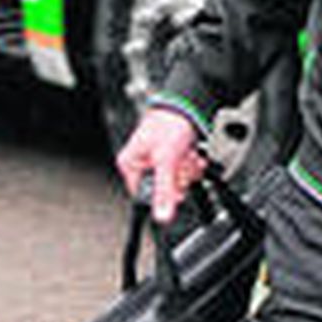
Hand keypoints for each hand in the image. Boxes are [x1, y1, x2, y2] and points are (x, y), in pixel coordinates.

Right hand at [115, 107, 205, 223]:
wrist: (186, 105)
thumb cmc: (169, 123)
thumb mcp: (166, 160)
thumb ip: (163, 190)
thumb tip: (162, 216)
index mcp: (131, 165)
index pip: (144, 196)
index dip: (164, 193)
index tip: (174, 181)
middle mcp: (142, 164)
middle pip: (163, 189)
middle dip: (178, 177)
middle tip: (181, 163)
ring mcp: (157, 162)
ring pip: (176, 181)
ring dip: (187, 169)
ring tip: (186, 154)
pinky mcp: (171, 158)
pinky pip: (182, 172)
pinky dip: (190, 164)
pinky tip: (190, 154)